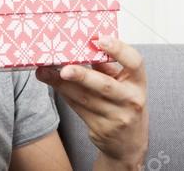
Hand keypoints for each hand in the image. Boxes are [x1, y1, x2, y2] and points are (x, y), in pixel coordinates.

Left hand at [36, 37, 148, 167]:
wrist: (128, 144)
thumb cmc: (125, 104)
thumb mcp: (124, 84)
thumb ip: (109, 67)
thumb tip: (86, 46)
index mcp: (138, 83)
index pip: (135, 63)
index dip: (119, 50)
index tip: (101, 39)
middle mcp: (130, 100)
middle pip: (104, 85)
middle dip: (82, 75)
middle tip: (64, 68)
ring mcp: (115, 117)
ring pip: (84, 98)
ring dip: (62, 84)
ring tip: (45, 71)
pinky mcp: (100, 129)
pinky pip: (78, 108)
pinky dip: (64, 94)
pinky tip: (53, 83)